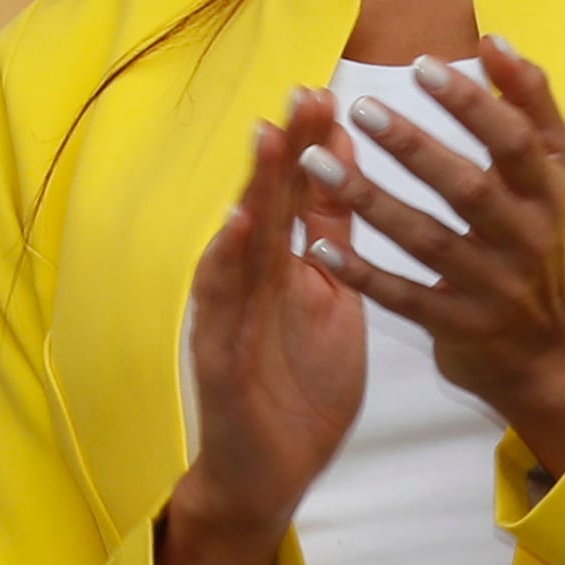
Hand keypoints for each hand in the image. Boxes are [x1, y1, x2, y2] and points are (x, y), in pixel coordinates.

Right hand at [157, 93, 367, 564]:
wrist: (269, 471)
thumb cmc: (301, 391)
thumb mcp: (333, 307)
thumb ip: (332, 246)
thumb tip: (345, 177)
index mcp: (289, 270)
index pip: (300, 199)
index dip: (312, 150)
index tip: (328, 97)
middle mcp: (256, 280)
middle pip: (269, 204)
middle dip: (285, 149)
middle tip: (302, 94)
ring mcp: (233, 312)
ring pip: (241, 240)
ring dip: (253, 189)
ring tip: (267, 138)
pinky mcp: (219, 351)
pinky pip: (222, 303)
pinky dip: (225, 262)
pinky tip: (235, 227)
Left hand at [310, 42, 564, 474]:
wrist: (553, 348)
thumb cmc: (538, 237)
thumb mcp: (550, 176)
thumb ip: (530, 108)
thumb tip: (494, 43)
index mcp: (545, 195)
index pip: (515, 143)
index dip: (474, 105)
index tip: (423, 66)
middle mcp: (524, 240)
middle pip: (469, 191)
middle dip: (415, 148)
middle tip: (360, 107)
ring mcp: (491, 288)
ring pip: (427, 241)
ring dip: (369, 201)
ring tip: (316, 162)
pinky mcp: (459, 327)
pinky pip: (404, 299)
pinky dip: (361, 273)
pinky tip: (316, 243)